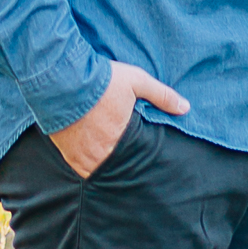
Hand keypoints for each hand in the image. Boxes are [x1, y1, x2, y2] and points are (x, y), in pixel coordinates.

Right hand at [51, 59, 189, 176]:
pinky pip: (79, 168)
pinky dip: (85, 164)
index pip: (135, 160)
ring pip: (96, 171)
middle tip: (126, 161)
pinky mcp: (65, 152)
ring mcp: (80, 155)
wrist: (61, 78)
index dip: (139, 160)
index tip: (142, 158)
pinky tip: (91, 156)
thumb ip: (162, 96)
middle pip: (115, 168)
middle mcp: (100, 153)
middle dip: (121, 164)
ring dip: (102, 166)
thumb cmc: (101, 79)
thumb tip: (186, 108)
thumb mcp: (136, 82)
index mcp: (120, 140)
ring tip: (108, 159)